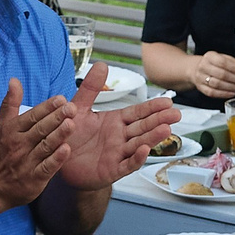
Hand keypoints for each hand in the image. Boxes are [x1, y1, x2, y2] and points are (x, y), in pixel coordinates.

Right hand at [0, 78, 72, 206]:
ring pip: (45, 146)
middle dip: (56, 118)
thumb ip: (10, 103)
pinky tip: (66, 150)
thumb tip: (14, 80)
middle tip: (71, 107)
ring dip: (58, 135)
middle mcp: (19, 144)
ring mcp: (26, 162)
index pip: (32, 116)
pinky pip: (46, 168)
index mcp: (12, 130)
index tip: (61, 98)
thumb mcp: (0, 126)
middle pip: (40, 129)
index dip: (47, 107)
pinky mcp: (33, 178)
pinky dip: (56, 159)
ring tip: (71, 124)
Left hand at [59, 76, 181, 190]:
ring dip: (153, 137)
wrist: (58, 162)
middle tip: (176, 114)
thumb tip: (102, 64)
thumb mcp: (78, 109)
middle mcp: (120, 137)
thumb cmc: (71, 136)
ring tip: (166, 129)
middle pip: (143, 127)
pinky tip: (145, 150)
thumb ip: (90, 88)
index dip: (152, 107)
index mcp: (115, 121)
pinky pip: (127, 164)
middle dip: (160, 120)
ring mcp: (118, 154)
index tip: (168, 101)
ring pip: (139, 144)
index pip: (137, 112)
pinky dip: (136, 159)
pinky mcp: (112, 170)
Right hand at [187, 50, 234, 98]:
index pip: (223, 62)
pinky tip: (233, 93)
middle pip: (221, 74)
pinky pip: (212, 93)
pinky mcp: (200, 88)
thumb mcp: (222, 58)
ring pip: (217, 84)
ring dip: (233, 87)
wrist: (196, 69)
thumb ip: (234, 63)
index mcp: (209, 56)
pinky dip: (223, 94)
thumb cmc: (213, 64)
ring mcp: (200, 78)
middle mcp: (203, 66)